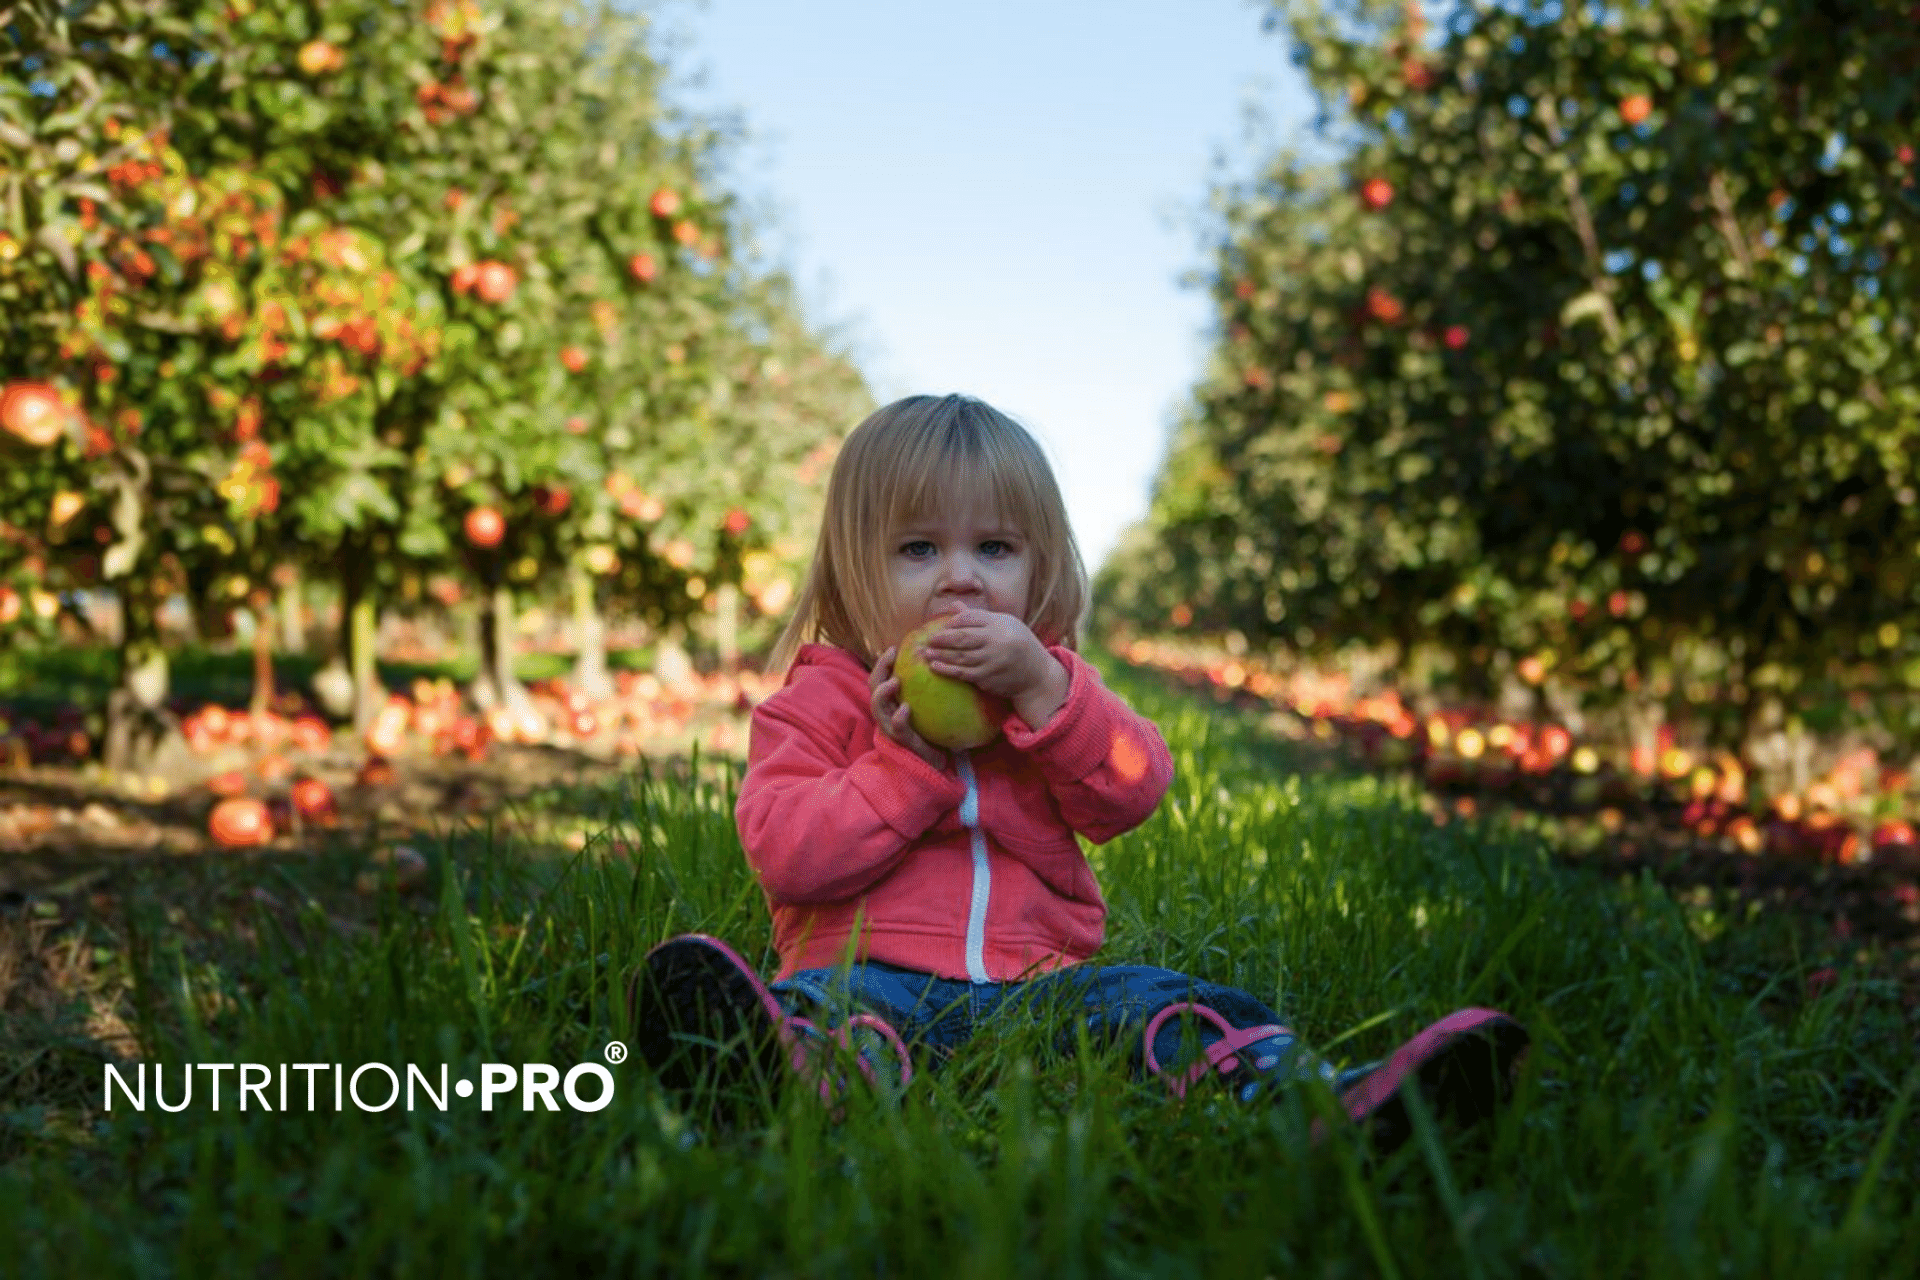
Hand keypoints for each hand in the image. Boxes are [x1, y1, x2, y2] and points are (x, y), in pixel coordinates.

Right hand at [870, 645, 947, 768]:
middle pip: (873, 687)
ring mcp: (891, 728)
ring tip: (894, 682)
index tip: (894, 648)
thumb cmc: (932, 731)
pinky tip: (904, 710)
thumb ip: (929, 689)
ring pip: (877, 707)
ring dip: (883, 692)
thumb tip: (944, 662)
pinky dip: (898, 718)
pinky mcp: (901, 742)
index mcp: (892, 702)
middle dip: (879, 670)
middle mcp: (887, 713)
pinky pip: (896, 729)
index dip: (883, 663)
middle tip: (891, 656)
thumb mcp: (929, 706)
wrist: (934, 762)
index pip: (880, 678)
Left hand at [919, 609, 1068, 724]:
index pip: (970, 618)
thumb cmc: (1019, 645)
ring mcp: (991, 660)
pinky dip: (948, 670)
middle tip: (928, 639)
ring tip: (926, 653)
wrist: (1037, 675)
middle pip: (962, 637)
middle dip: (942, 638)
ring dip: (940, 655)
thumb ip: (978, 617)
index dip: (954, 621)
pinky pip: (963, 673)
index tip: (944, 626)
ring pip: (960, 656)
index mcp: (999, 624)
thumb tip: (953, 605)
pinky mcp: (988, 677)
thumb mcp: (1004, 624)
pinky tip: (936, 666)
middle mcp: (995, 641)